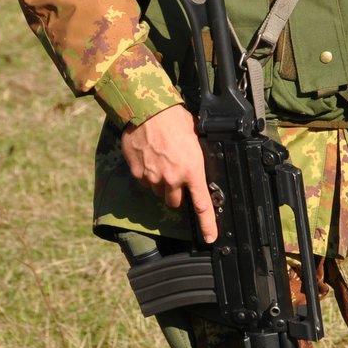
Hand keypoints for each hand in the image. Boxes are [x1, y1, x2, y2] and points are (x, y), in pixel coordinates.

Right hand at [120, 103, 218, 242]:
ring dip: (161, 183)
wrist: (147, 110)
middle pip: (175, 201)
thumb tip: (198, 163)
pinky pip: (144, 181)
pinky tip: (149, 157)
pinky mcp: (137, 173)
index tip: (210, 237)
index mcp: (192, 170)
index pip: (202, 204)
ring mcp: (153, 178)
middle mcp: (172, 179)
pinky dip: (147, 174)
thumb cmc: (175, 118)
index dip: (208, 224)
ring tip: (161, 161)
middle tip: (175, 175)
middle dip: (176, 192)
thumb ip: (196, 156)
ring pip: (159, 192)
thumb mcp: (195, 137)